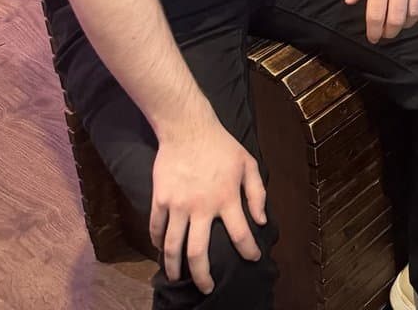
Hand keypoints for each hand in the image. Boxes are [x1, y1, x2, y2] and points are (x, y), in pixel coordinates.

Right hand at [149, 120, 267, 294]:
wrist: (188, 129)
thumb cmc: (222, 146)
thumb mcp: (249, 164)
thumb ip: (257, 193)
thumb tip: (261, 221)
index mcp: (226, 198)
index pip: (240, 234)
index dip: (248, 250)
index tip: (252, 259)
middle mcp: (201, 207)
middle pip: (199, 253)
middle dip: (203, 276)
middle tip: (207, 288)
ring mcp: (178, 205)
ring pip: (173, 247)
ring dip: (175, 267)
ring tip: (177, 278)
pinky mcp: (160, 200)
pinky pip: (157, 229)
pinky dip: (158, 243)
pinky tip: (162, 251)